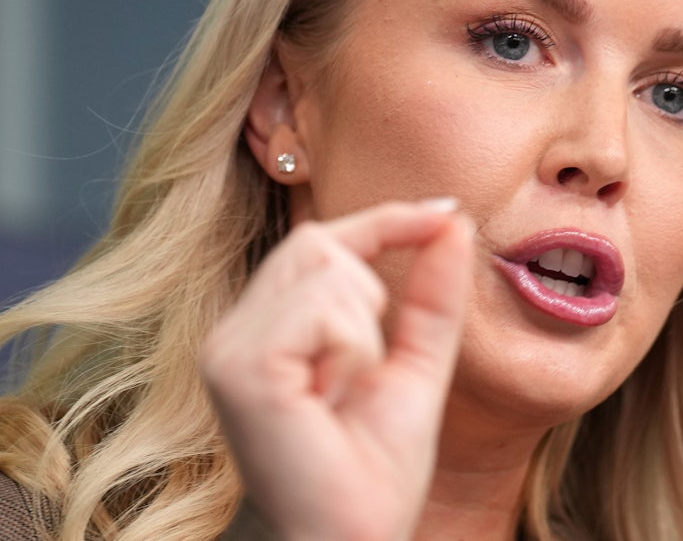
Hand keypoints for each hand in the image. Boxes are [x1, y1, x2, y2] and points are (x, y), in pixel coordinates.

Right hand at [200, 200, 473, 540]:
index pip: (321, 243)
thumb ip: (432, 294)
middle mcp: (235, 332)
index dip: (386, 219)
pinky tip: (332, 396)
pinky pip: (325, 309)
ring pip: (328, 268)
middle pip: (320, 243)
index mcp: (266, 331)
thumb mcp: (417, 365)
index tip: (446, 212)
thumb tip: (453, 220)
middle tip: (367, 365)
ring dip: (366, 329)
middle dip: (372, 291)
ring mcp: (229, 348)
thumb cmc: (375, 469)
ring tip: (344, 391)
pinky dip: (354, 348)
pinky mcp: (241, 367)